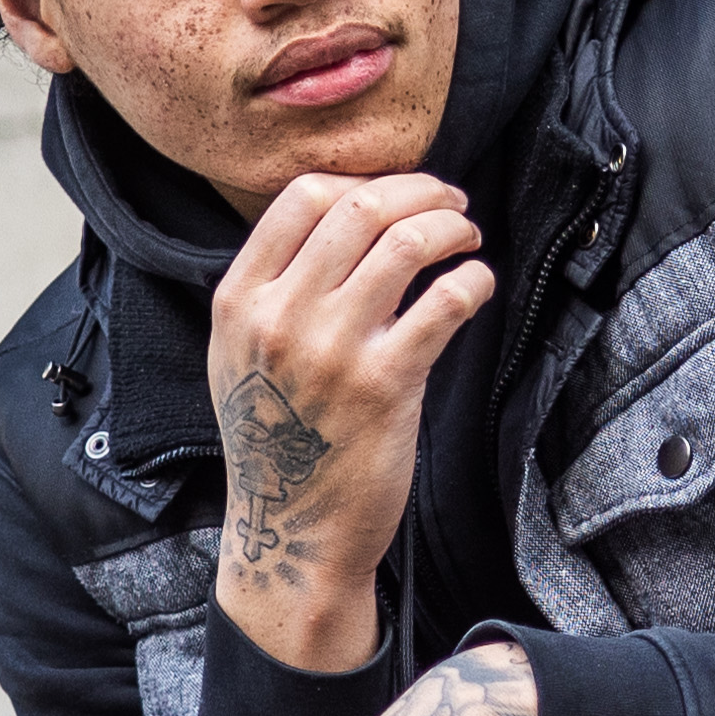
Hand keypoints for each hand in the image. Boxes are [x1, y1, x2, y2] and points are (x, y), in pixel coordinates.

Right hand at [203, 170, 488, 670]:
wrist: (291, 535)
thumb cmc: (275, 444)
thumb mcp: (237, 358)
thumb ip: (270, 291)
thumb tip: (341, 219)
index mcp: (238, 301)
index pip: (303, 197)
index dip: (364, 180)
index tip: (397, 196)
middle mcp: (279, 317)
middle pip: (360, 207)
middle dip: (420, 191)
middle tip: (451, 204)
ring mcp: (331, 350)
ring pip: (405, 241)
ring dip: (451, 226)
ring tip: (467, 238)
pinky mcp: (385, 385)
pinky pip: (445, 301)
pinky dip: (472, 279)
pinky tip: (477, 285)